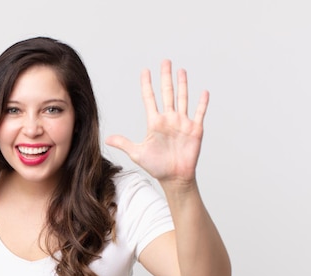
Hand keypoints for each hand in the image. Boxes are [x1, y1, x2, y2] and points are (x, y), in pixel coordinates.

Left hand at [106, 59, 208, 185]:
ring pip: (182, 98)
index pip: (150, 98)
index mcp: (155, 122)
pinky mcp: (195, 129)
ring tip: (181, 71)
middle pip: (167, 93)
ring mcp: (182, 123)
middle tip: (165, 61)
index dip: (147, 84)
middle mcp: (169, 119)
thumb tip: (107, 138)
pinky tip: (203, 92)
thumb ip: (124, 143)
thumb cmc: (156, 166)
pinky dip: (202, 103)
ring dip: (182, 84)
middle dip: (165, 77)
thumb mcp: (137, 153)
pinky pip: (199, 113)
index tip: (145, 71)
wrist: (174, 177)